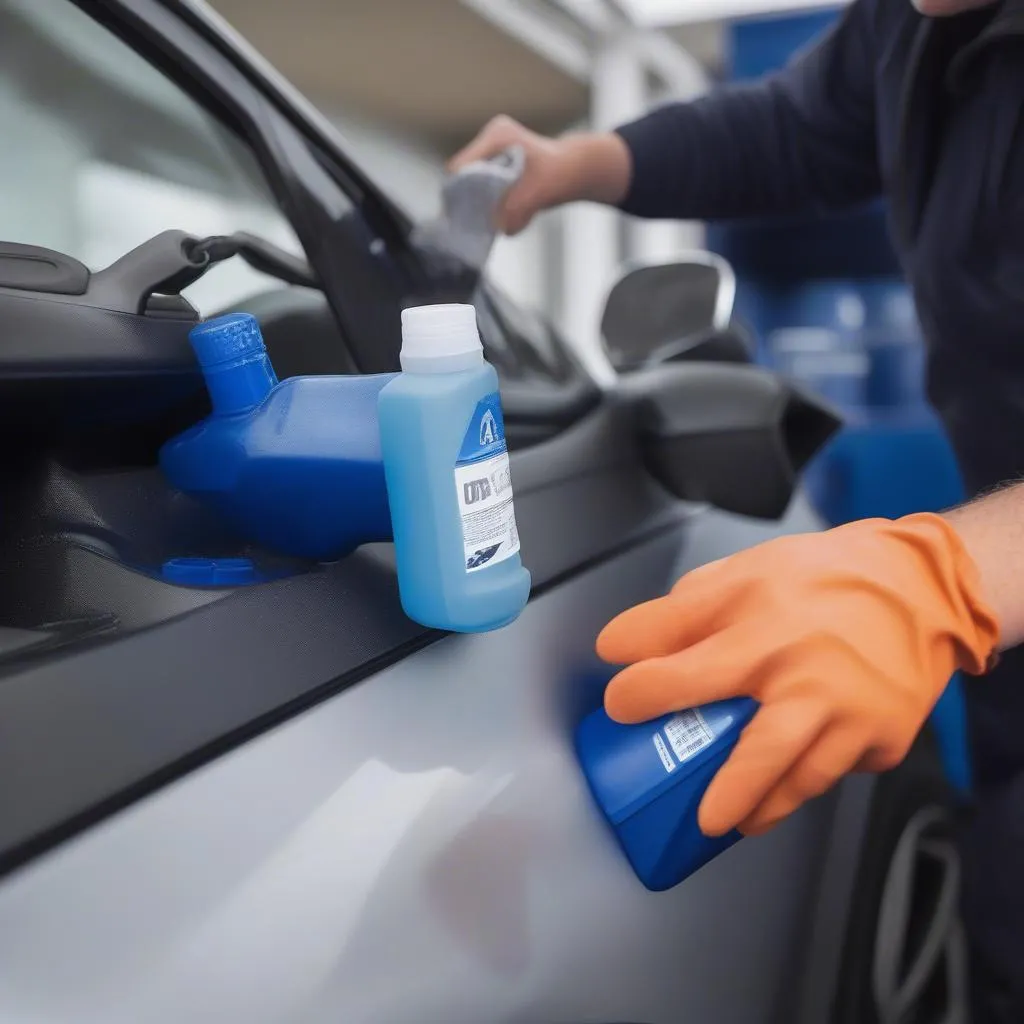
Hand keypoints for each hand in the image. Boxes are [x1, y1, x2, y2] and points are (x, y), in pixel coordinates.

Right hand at [448, 116, 631, 234]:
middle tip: (477, 220)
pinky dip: (485, 199)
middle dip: (468, 198)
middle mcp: (489, 138)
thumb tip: (501, 229)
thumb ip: (519, 211)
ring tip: (490, 216)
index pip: (462, 166)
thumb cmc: (559, 174)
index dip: (460, 190)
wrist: (573, 169)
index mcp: (497, 136)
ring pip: (469, 182)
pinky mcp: (493, 161)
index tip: (466, 213)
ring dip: (477, 201)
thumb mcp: (540, 193)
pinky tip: (497, 210)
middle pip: (462, 174)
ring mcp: (490, 148)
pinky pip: (478, 184)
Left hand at [596, 514, 998, 837]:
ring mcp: (844, 705)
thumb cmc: (825, 577)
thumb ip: (690, 605)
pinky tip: (775, 793)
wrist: (922, 587)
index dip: (636, 679)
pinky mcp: (878, 735)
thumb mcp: (749, 569)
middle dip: (699, 767)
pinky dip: (798, 787)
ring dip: (749, 802)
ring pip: (790, 772)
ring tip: (720, 819)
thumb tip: (633, 645)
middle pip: (742, 731)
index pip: (678, 645)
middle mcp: (800, 663)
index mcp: (757, 614)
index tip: (617, 700)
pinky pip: (830, 772)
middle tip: (657, 780)